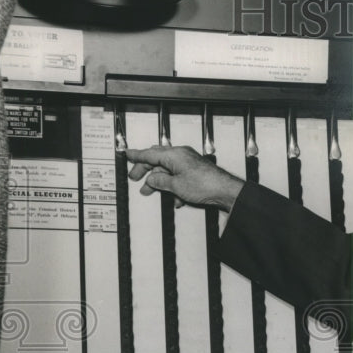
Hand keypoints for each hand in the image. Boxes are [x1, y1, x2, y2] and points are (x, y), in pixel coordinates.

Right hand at [126, 145, 244, 210]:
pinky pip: (178, 176)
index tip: (127, 154)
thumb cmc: (205, 185)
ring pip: (167, 170)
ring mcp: (188, 162)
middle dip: (146, 171)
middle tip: (135, 178)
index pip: (149, 154)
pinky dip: (173, 186)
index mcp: (173, 155)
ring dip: (159, 182)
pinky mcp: (195, 171)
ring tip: (151, 192)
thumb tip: (151, 180)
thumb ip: (160, 182)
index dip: (136, 156)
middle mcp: (181, 155)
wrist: (225, 191)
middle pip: (157, 161)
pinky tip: (175, 199)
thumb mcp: (175, 186)